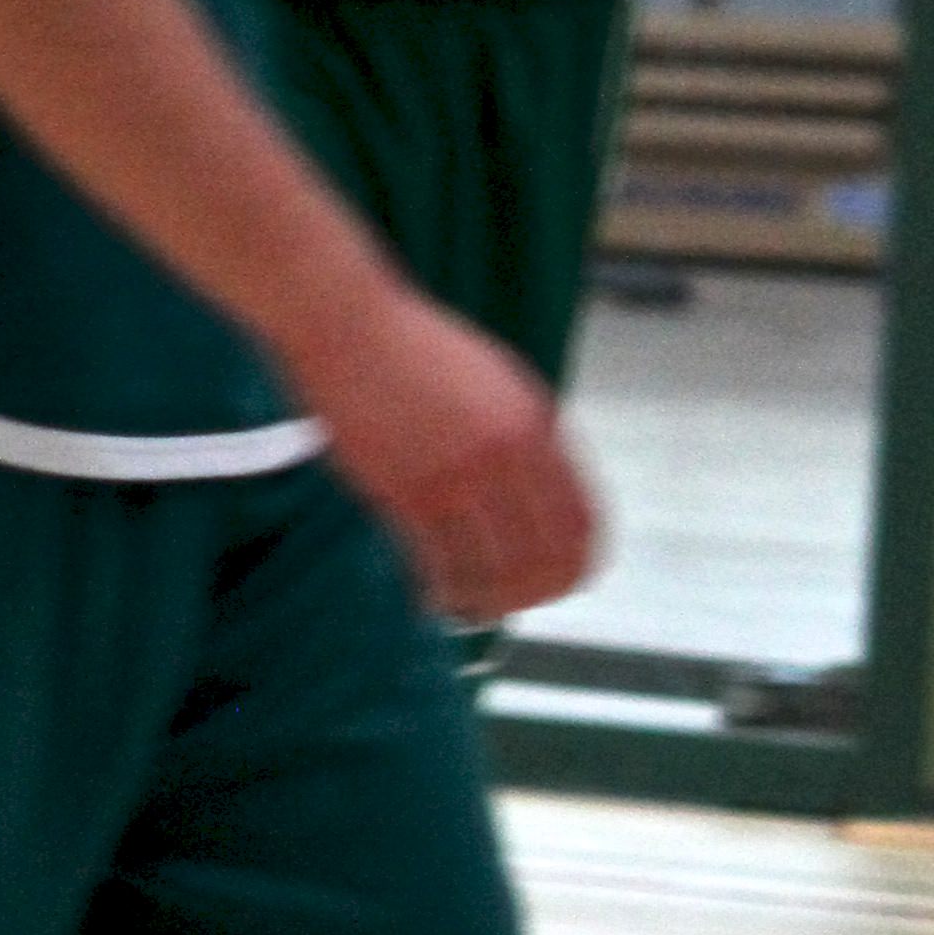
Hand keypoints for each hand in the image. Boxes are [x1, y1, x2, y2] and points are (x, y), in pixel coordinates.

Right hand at [286, 277, 599, 626]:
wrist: (351, 327)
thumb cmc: (420, 353)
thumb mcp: (498, 382)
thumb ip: (529, 436)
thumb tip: (550, 496)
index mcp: (537, 426)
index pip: (582, 523)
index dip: (577, 565)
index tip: (560, 582)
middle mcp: (507, 454)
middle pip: (546, 558)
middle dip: (535, 594)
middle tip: (512, 606)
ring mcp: (457, 474)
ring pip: (494, 572)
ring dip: (485, 602)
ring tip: (469, 608)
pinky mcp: (406, 490)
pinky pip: (438, 566)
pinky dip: (441, 592)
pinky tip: (432, 597)